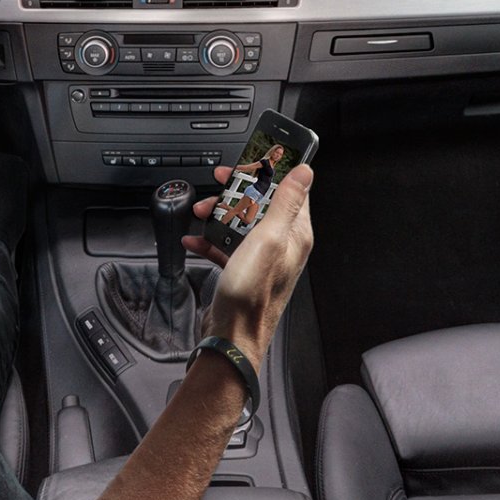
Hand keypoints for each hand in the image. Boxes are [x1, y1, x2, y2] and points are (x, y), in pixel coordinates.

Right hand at [183, 163, 314, 367]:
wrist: (230, 336)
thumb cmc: (251, 295)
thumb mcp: (269, 239)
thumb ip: (286, 203)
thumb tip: (305, 172)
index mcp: (295, 235)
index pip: (290, 190)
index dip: (269, 172)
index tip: (248, 163)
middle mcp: (282, 245)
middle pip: (261, 204)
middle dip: (236, 192)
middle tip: (218, 185)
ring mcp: (262, 258)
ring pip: (241, 222)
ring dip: (219, 214)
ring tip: (201, 214)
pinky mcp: (243, 269)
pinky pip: (227, 245)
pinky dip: (210, 239)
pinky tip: (195, 239)